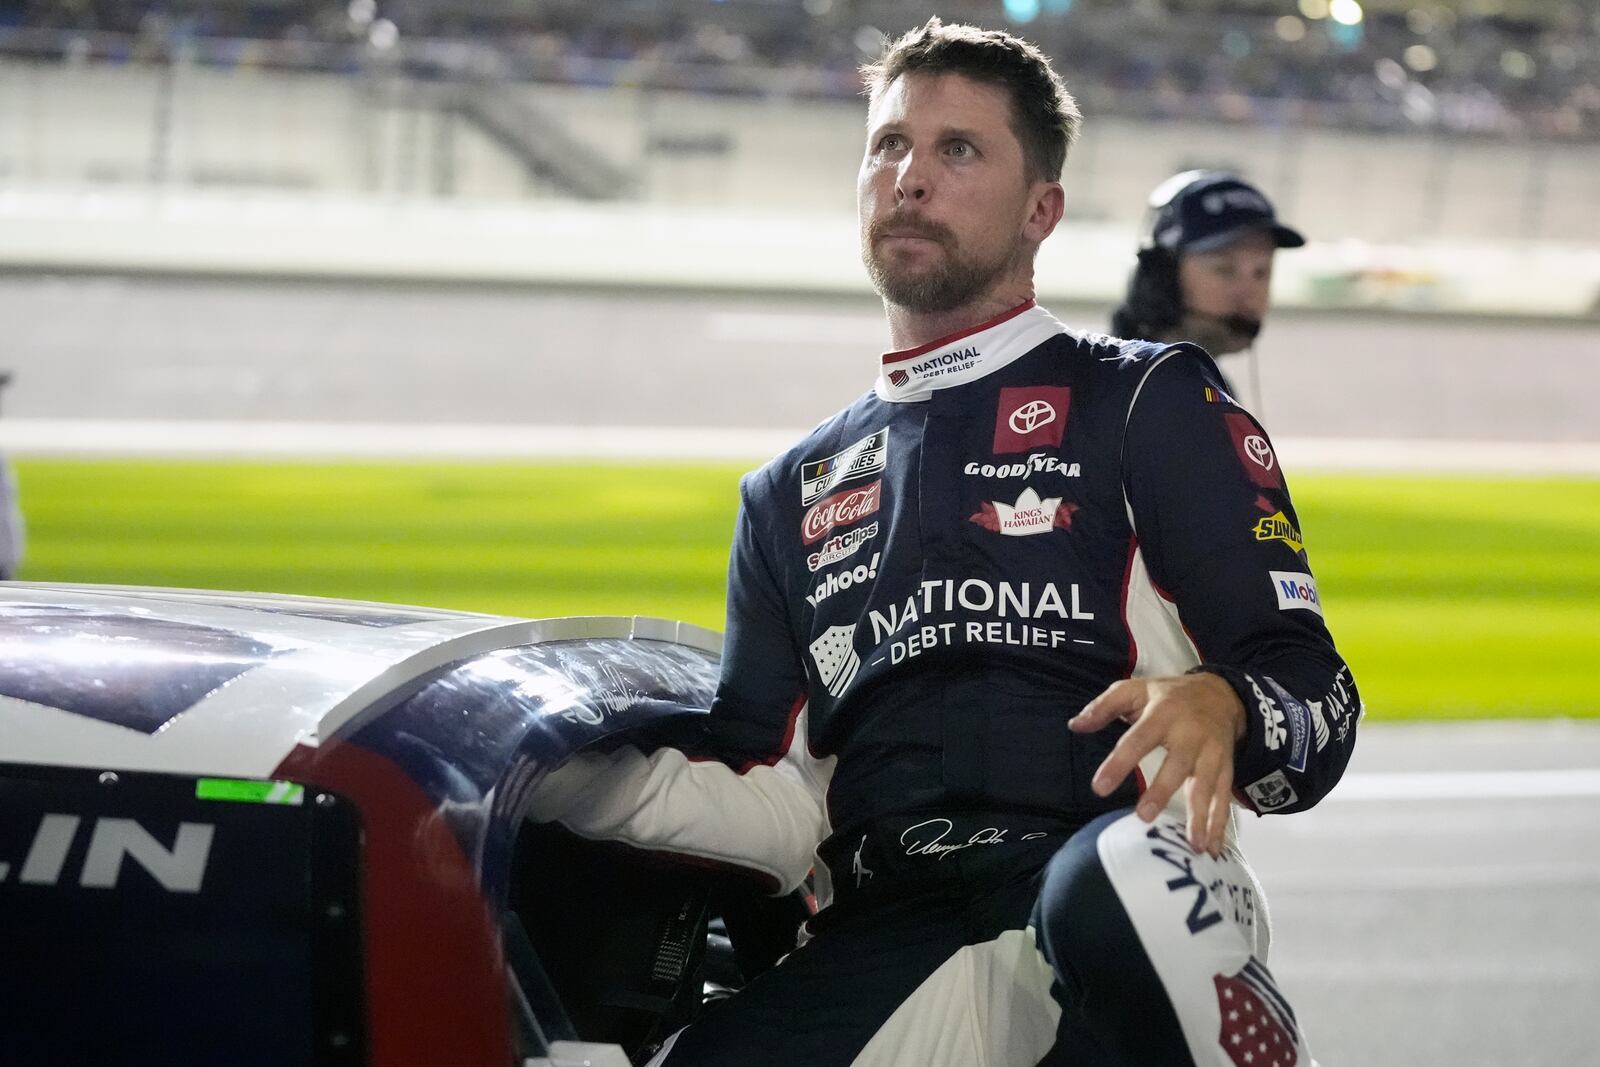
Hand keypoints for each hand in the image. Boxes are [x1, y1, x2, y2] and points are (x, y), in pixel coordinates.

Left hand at [1069, 673, 1246, 854]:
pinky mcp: (1226, 767)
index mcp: (1163, 714)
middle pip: (1177, 764)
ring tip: (1192, 846)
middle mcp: (1191, 734)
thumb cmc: (1167, 696)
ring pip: (1206, 785)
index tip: (1100, 788)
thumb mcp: (1134, 689)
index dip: (1119, 763)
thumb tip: (1075, 725)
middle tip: (1144, 817)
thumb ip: (1104, 706)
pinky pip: (1224, 797)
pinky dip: (1219, 824)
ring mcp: (1212, 753)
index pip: (1138, 740)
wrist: (1221, 694)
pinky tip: (1211, 849)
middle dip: (1162, 791)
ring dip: (1200, 816)